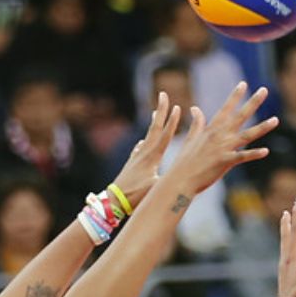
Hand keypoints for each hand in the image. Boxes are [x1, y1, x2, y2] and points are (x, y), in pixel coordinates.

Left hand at [111, 91, 183, 207]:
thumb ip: (168, 180)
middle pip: (154, 128)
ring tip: (155, 112)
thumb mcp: (154, 189)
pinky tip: (143, 142)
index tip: (178, 107)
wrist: (113, 202)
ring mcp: (137, 157)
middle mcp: (144, 153)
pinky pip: (141, 148)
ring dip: (154, 123)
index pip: (164, 135)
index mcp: (152, 157)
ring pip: (148, 135)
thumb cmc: (135, 197)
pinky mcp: (133, 163)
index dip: (172, 122)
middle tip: (163, 94)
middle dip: (161, 111)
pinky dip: (145, 142)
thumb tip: (182, 176)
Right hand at [164, 82, 277, 195]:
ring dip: (262, 127)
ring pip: (247, 135)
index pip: (226, 108)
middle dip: (253, 102)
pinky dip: (254, 154)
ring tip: (276, 120)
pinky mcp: (225, 162)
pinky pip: (243, 157)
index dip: (235, 96)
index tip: (243, 84)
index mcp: (211, 129)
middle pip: (240, 116)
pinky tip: (266, 151)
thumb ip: (197, 123)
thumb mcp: (191, 138)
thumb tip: (194, 108)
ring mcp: (223, 148)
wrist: (181, 179)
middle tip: (265, 90)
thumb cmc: (185, 161)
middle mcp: (219, 135)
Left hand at [277, 197, 295, 296]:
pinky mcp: (285, 274)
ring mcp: (285, 267)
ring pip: (285, 243)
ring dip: (287, 230)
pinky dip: (287, 244)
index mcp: (293, 257)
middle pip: (288, 235)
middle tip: (291, 206)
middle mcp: (287, 259)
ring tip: (285, 220)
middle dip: (290, 220)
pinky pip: (286, 253)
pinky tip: (288, 248)